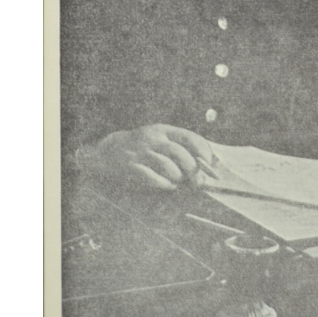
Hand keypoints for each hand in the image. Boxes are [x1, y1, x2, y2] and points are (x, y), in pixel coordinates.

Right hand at [77, 124, 213, 190]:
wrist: (108, 152)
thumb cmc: (142, 148)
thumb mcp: (160, 139)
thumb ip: (180, 147)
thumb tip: (205, 164)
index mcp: (163, 130)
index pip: (189, 137)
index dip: (203, 151)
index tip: (208, 163)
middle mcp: (153, 139)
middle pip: (180, 154)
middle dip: (192, 169)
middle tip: (196, 181)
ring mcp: (141, 153)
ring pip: (168, 167)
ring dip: (178, 178)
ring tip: (178, 181)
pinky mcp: (132, 167)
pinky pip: (153, 178)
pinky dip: (165, 184)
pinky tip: (168, 186)